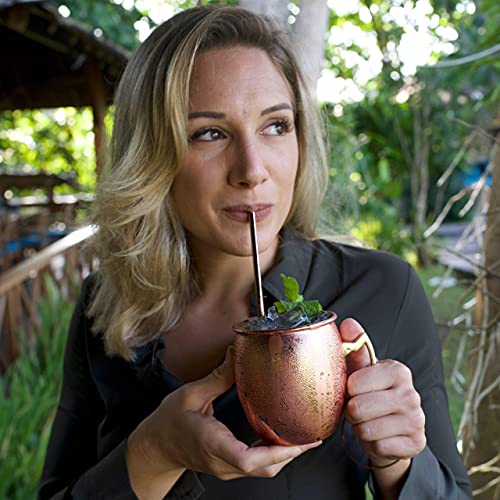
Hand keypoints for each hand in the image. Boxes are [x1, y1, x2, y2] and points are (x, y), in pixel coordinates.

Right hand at [135, 347, 320, 481]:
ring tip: (303, 434)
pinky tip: (283, 437)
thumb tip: (237, 353)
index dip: (276, 452)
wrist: (155, 447)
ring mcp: (225, 469)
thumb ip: (217, 377)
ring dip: (286, 455)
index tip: (298, 440)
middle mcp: (221, 461)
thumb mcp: (190, 394)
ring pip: (263, 470)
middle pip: (263, 468)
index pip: (246, 459)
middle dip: (291, 453)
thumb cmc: (168, 422)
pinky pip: (257, 467)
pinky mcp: (228, 467)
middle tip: (312, 434)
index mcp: (211, 443)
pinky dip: (274, 455)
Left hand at [340, 318, 425, 467]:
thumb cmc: (373, 395)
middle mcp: (411, 394)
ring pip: (367, 430)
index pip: (355, 383)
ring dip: (361, 429)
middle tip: (358, 409)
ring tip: (368, 422)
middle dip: (352, 412)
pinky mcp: (417, 443)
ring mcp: (417, 420)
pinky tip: (380, 437)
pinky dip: (372, 446)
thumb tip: (348, 323)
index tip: (354, 390)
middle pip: (358, 408)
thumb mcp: (364, 372)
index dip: (348, 390)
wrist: (394, 431)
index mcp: (398, 371)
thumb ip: (355, 348)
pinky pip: (378, 448)